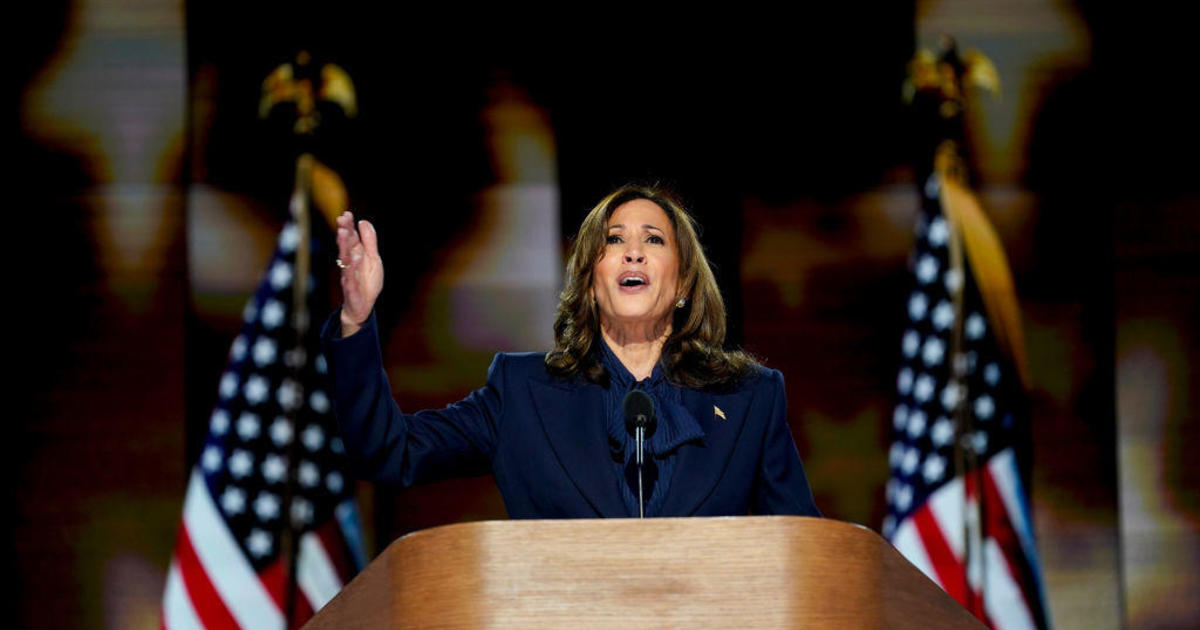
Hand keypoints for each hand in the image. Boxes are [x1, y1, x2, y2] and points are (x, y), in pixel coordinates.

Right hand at [336, 211, 382, 336]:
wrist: (363, 306)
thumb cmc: (367, 282)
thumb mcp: (373, 259)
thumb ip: (369, 241)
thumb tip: (363, 221)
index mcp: (356, 255)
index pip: (351, 238)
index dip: (349, 226)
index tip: (346, 214)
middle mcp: (350, 263)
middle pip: (346, 246)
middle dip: (344, 232)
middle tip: (341, 219)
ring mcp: (349, 275)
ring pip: (345, 259)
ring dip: (344, 246)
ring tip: (344, 233)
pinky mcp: (351, 289)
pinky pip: (350, 278)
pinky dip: (352, 270)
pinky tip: (354, 259)